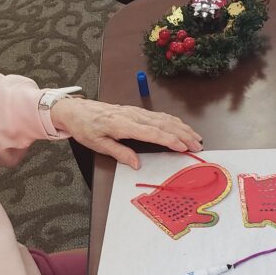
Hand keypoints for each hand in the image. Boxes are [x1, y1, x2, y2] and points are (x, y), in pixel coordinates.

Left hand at [50, 98, 202, 169]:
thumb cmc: (85, 127)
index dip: (170, 140)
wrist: (77, 110)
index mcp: (123, 124)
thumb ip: (119, 153)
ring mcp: (135, 112)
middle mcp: (132, 116)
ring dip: (181, 128)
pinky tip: (181, 126)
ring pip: (164, 118)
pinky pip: (158, 115)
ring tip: (196, 137)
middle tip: (198, 146)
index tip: (184, 148)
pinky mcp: (136, 111)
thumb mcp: (97, 144)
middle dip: (183, 135)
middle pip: (163, 124)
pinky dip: (173, 121)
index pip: (152, 132)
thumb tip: (137, 164)